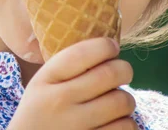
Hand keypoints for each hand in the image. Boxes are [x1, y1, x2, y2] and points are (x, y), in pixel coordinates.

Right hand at [8, 37, 136, 129]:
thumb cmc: (40, 112)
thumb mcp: (41, 85)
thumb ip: (66, 67)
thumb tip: (108, 47)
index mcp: (46, 80)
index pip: (82, 54)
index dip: (105, 46)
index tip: (112, 47)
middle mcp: (59, 102)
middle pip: (109, 74)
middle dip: (124, 69)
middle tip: (123, 72)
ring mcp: (76, 127)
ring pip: (122, 101)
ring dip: (126, 99)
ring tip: (118, 101)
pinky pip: (125, 127)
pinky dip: (127, 123)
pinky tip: (116, 121)